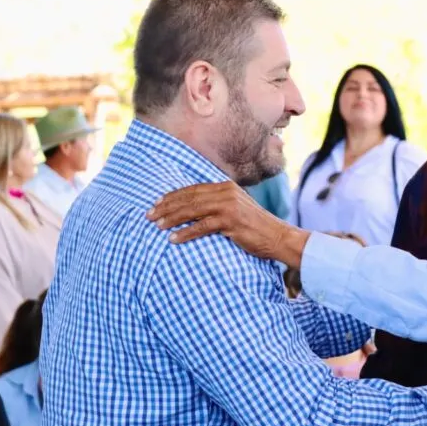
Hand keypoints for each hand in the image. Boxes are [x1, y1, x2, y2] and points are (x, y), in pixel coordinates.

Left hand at [146, 181, 308, 267]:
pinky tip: (173, 239)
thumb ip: (219, 205)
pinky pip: (201, 226)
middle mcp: (226, 192)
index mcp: (226, 187)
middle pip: (189, 198)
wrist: (277, 237)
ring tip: (156, 226)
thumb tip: (195, 210)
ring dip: (171, 218)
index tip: (156, 204)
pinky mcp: (231, 221)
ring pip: (192, 210)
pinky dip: (185, 233)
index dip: (172, 196)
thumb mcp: (237, 210)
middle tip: (149, 215)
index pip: (193, 189)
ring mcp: (229, 206)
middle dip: (166, 207)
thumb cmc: (255, 227)